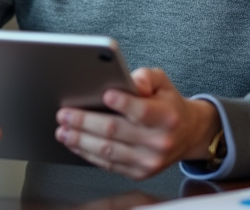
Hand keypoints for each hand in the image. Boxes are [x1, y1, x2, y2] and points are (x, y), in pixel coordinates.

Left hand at [54, 67, 219, 179]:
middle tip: (64, 114)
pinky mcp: (139, 172)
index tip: (105, 94)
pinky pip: (108, 164)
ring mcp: (148, 160)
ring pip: (108, 150)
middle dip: (85, 121)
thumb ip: (146, 77)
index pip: (142, 111)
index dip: (123, 103)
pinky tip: (74, 143)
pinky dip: (87, 153)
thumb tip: (132, 81)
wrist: (188, 134)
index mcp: (166, 116)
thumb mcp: (162, 82)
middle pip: (115, 130)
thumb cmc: (167, 104)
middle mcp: (159, 141)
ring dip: (80, 140)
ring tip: (62, 130)